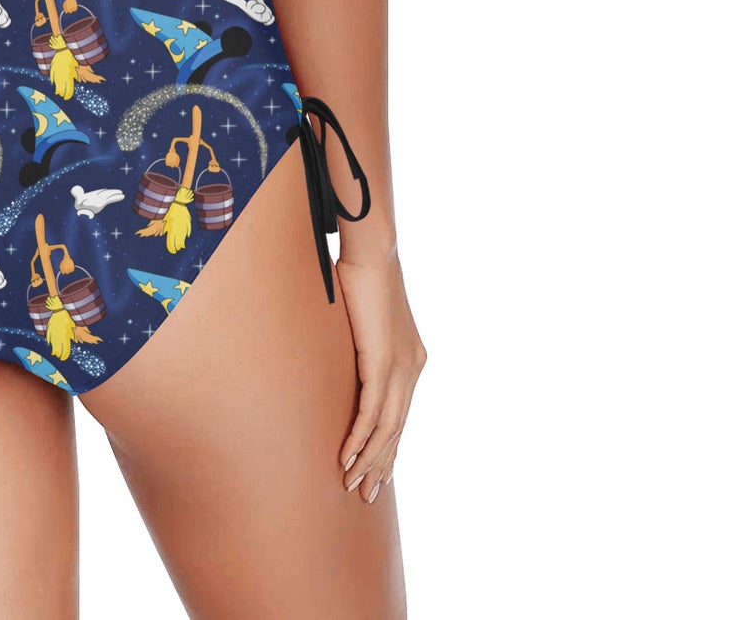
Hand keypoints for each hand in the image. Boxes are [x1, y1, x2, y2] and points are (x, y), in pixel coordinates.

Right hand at [337, 254, 425, 503]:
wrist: (373, 252)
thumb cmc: (361, 276)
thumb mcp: (362, 320)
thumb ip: (358, 343)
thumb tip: (333, 350)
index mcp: (411, 359)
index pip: (400, 415)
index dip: (388, 447)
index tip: (375, 472)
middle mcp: (413, 368)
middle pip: (397, 429)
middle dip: (381, 465)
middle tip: (366, 494)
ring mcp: (401, 367)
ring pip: (388, 428)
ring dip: (368, 459)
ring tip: (353, 484)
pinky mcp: (384, 362)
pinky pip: (373, 411)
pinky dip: (361, 437)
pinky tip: (348, 456)